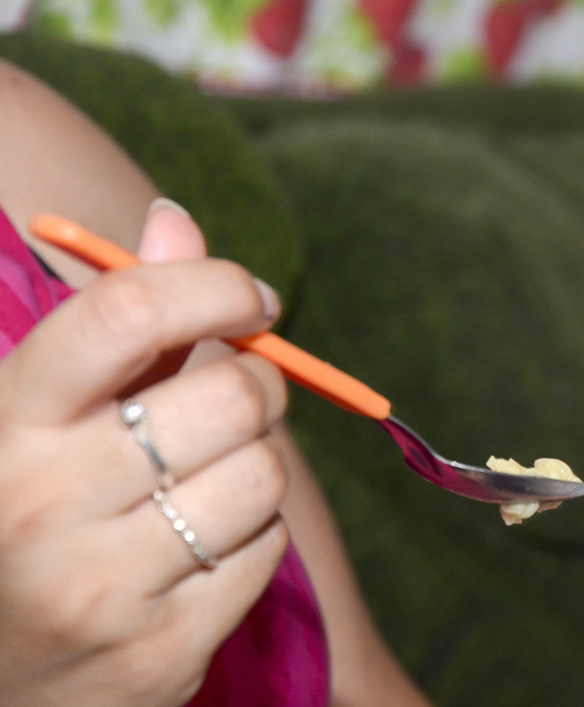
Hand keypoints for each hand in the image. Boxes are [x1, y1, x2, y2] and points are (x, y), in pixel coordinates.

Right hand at [0, 202, 289, 705]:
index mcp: (7, 421)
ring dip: (256, 468)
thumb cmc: (29, 512)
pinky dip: (253, 539)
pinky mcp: (155, 654)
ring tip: (205, 483)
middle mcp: (40, 502)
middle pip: (229, 398)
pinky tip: (199, 551)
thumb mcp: (43, 412)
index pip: (126, 315)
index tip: (251, 298)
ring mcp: (97, 587)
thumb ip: (118, 320)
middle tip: (238, 397)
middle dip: (258, 384)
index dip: (214, 288)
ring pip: (262, 476)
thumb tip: (175, 222)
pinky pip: (265, 553)